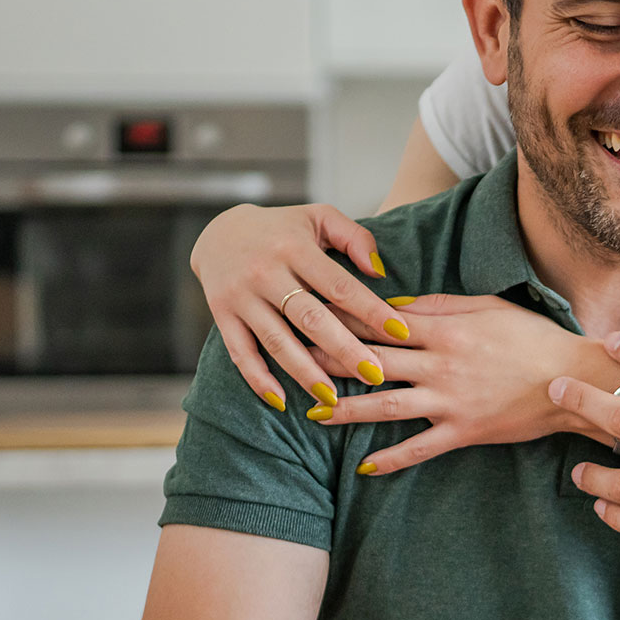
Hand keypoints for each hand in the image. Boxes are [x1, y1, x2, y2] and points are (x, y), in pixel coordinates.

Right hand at [191, 203, 412, 411]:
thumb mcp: (319, 217)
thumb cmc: (284, 228)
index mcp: (295, 248)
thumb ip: (355, 237)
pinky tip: (281, 401)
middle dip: (345, 350)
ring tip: (334, 398)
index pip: (340, 285)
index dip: (371, 311)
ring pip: (277, 341)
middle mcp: (265, 272)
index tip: (401, 333)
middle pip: (311, 318)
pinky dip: (258, 379)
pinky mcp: (222, 315)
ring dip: (306, 372)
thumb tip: (380, 272)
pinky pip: (239, 352)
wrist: (219, 229)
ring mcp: (241, 296)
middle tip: (375, 375)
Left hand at [304, 295, 619, 474]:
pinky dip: (391, 459)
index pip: (381, 321)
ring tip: (313, 414)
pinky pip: (420, 448)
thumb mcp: (487, 306)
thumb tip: (391, 303)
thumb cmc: (533, 337)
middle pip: (373, 361)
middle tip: (292, 361)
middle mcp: (440, 364)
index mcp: (444, 328)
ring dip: (346, 410)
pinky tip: (364, 466)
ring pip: (386, 406)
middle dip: (328, 361)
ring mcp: (450, 400)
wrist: (572, 379)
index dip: (341, 318)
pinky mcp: (464, 431)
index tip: (310, 315)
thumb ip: (438, 303)